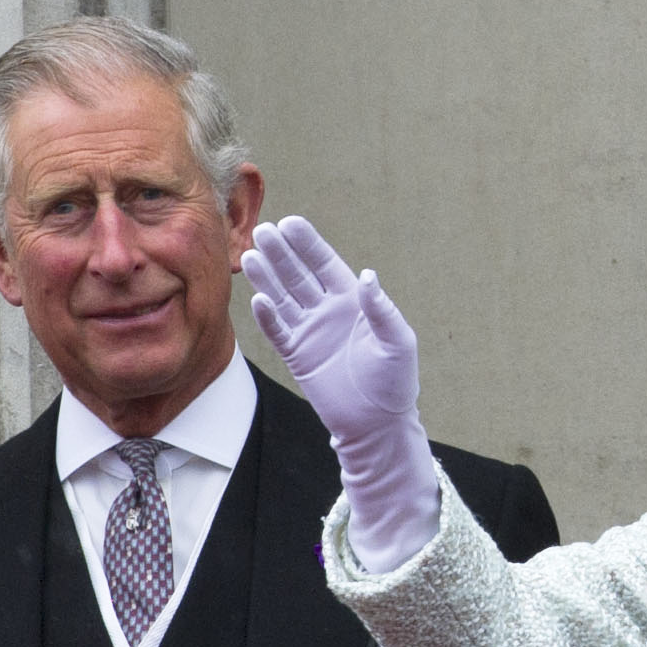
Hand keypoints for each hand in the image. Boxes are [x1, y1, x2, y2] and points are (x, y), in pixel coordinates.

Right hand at [244, 216, 419, 438]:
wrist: (377, 423)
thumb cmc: (396, 381)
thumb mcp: (397, 342)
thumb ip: (382, 309)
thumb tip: (367, 276)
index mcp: (354, 301)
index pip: (325, 265)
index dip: (308, 244)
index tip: (290, 223)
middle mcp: (328, 311)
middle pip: (298, 275)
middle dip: (281, 253)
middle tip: (262, 231)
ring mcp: (310, 332)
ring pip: (283, 298)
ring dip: (267, 279)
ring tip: (250, 256)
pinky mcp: (297, 355)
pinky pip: (278, 331)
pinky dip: (267, 317)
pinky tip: (257, 299)